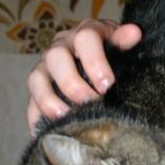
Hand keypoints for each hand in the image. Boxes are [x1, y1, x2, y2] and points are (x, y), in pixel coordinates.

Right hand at [26, 19, 141, 133]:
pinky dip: (36, 118)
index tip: (107, 85)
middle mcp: (61, 46)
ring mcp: (46, 66)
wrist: (100, 57)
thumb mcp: (121, 43)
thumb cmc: (113, 51)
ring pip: (36, 78)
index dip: (94, 61)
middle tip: (90, 103)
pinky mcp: (38, 88)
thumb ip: (125, 40)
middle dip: (72, 83)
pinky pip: (30, 101)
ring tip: (65, 118)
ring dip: (49, 100)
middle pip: (56, 57)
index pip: (85, 38)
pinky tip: (44, 133)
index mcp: (85, 32)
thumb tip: (134, 33)